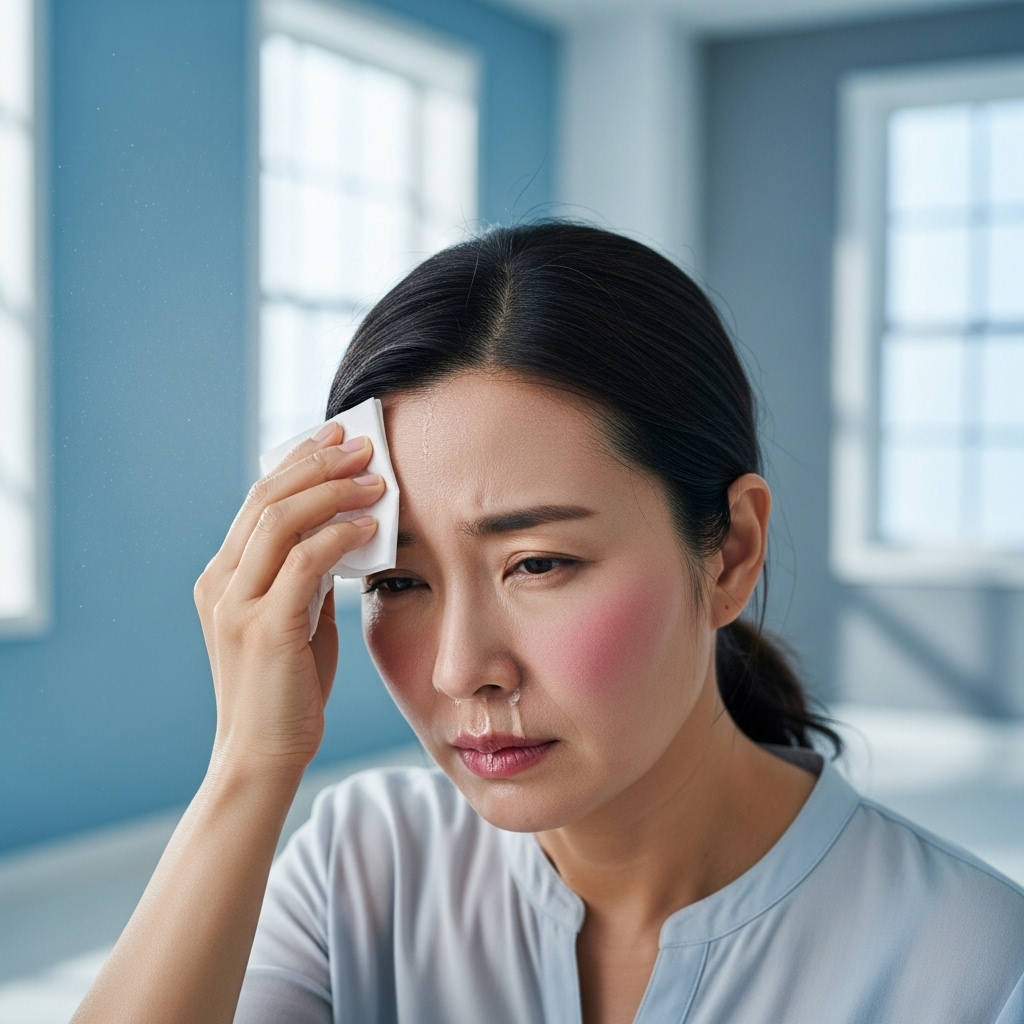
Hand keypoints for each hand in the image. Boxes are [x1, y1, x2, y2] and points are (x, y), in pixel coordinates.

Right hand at [194, 423, 383, 775]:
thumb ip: (308, 576)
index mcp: (223, 575)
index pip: (259, 499)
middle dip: (319, 463)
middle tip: (364, 444)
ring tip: (375, 477)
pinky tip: (370, 527)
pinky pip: (305, 562)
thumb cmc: (287, 687)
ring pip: (282, 520)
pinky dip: (340, 536)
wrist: (263, 753)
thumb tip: (344, 531)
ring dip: (333, 490)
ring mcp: (236, 604)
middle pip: (267, 497)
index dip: (298, 461)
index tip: (336, 436)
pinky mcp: (263, 627)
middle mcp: (221, 582)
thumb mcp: (295, 618)